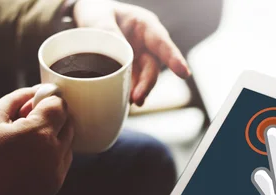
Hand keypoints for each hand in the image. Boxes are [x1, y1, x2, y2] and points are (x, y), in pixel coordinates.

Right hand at [0, 86, 72, 194]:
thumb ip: (19, 97)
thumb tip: (38, 90)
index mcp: (38, 133)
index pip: (60, 105)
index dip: (47, 100)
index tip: (33, 104)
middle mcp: (53, 153)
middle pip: (69, 123)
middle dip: (53, 117)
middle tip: (28, 120)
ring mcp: (56, 172)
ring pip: (68, 143)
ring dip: (55, 136)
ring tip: (26, 140)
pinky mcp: (54, 186)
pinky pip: (63, 162)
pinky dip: (53, 154)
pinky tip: (30, 156)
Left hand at [73, 0, 189, 105]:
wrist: (92, 20)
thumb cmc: (99, 13)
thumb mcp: (100, 17)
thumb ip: (109, 33)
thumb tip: (118, 56)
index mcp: (146, 26)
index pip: (162, 43)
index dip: (174, 59)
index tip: (184, 73)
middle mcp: (147, 45)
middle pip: (153, 66)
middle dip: (148, 83)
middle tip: (138, 98)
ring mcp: (140, 59)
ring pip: (145, 78)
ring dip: (139, 91)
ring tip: (131, 102)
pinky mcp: (131, 71)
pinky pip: (133, 83)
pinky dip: (129, 92)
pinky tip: (125, 101)